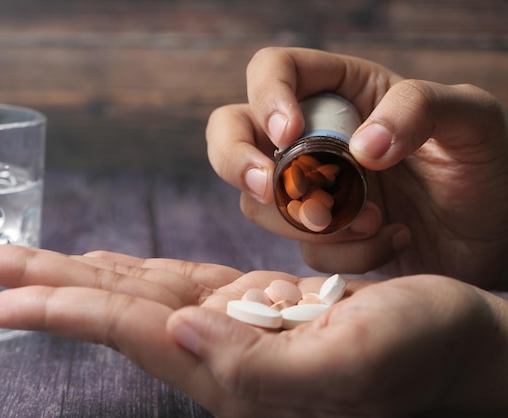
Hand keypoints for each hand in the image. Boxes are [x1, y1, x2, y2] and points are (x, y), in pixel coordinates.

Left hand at [0, 243, 507, 416]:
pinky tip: (99, 267)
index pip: (129, 331)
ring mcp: (229, 326)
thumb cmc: (420, 350)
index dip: (63, 310)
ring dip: (73, 273)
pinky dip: (127, 271)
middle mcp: (217, 350)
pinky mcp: (248, 305)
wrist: (455, 341)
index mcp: (233, 371)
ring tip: (16, 260)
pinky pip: (172, 282)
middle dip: (43, 286)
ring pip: (134, 291)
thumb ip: (258, 367)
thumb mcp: (352, 361)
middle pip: (113, 309)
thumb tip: (178, 332)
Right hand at [206, 47, 507, 286]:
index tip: (290, 134)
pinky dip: (341, 252)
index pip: (274, 71)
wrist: (495, 237)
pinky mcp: (318, 233)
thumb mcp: (470, 120)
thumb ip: (419, 109)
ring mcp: (309, 187)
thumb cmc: (487, 166)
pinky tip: (391, 239)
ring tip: (375, 220)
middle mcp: (313, 136)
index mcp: (341, 90)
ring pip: (257, 199)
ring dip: (304, 218)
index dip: (267, 97)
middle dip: (237, 161)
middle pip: (233, 131)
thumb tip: (358, 150)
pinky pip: (300, 246)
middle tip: (267, 189)